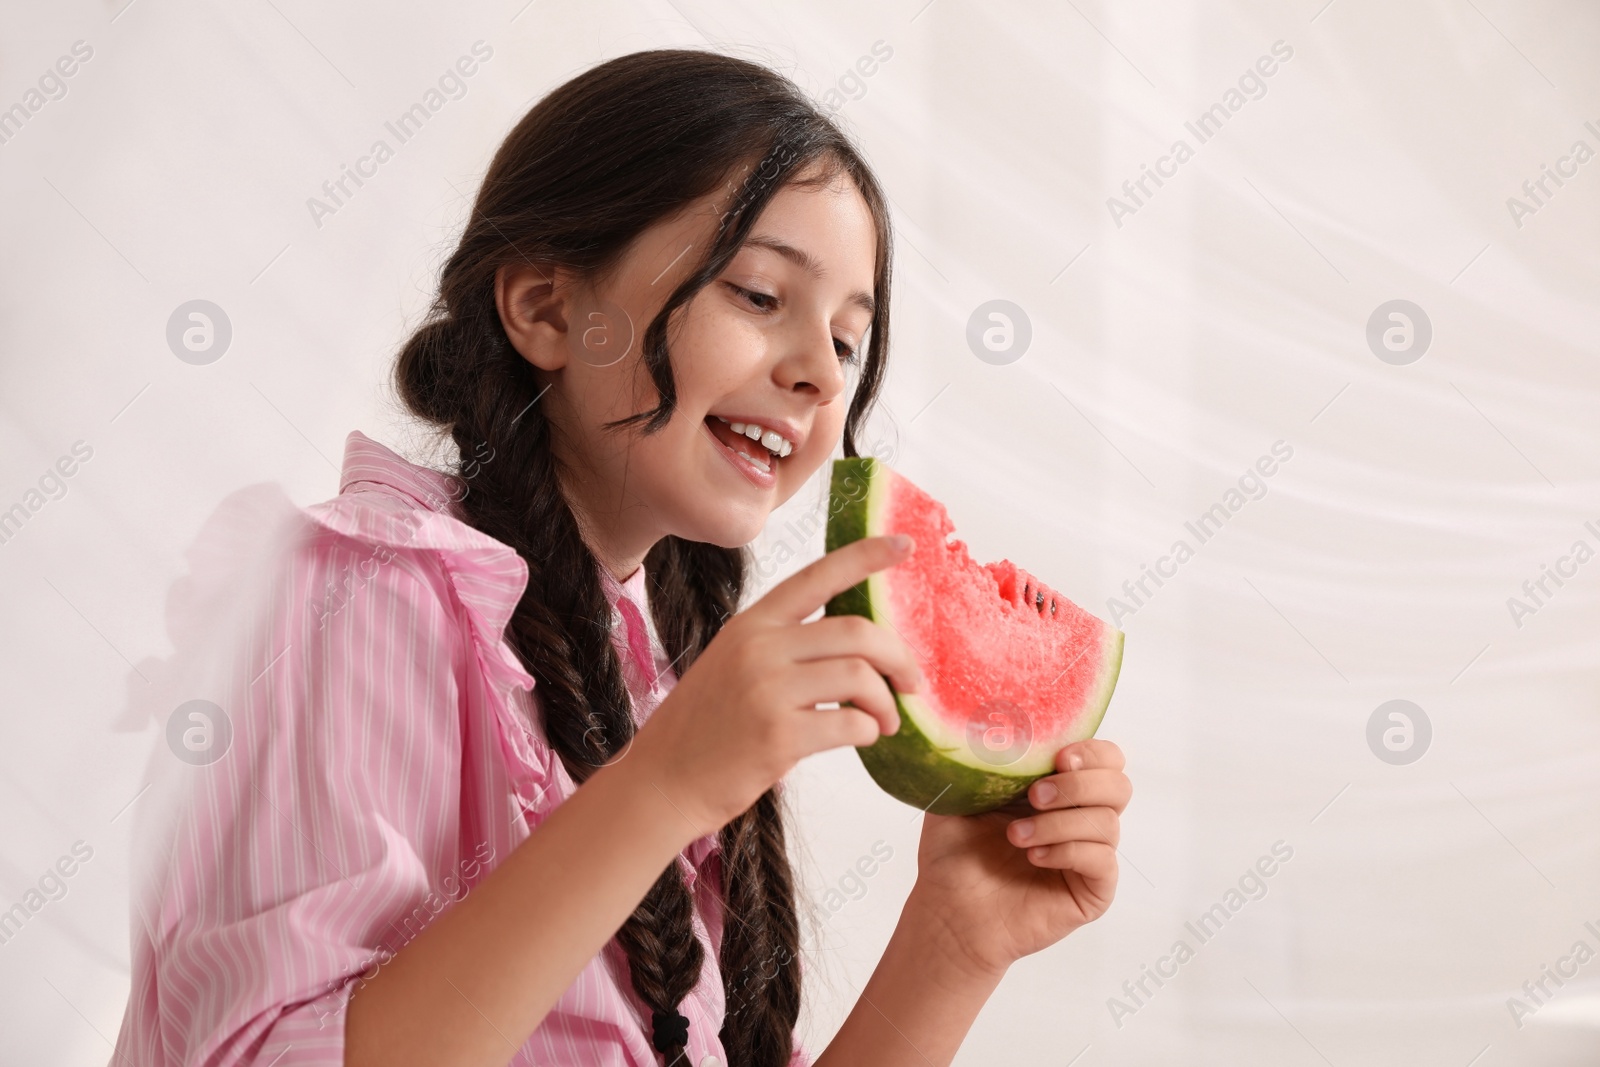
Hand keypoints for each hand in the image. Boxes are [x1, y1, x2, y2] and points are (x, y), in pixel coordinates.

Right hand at [629, 535, 923, 832]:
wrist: (662, 781)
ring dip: (887, 702)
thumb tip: (857, 651)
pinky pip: (850, 723)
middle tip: (911, 683)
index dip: (865, 557)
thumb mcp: (734, 665)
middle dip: (898, 656)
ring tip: (886, 722)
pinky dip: (868, 731)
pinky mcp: (777, 735)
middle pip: (857, 631)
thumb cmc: (705, 728)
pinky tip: (861, 738)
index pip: (818, 575)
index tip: (905, 545)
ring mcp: (766, 690)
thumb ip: (784, 647)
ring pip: (860, 676)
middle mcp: (759, 647)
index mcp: (751, 624)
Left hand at [903, 740, 1130, 977]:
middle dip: (1078, 784)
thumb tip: (996, 716)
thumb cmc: (954, 853)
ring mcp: (1089, 855)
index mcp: (1059, 788)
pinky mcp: (1092, 891)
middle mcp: (1081, 819)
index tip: (1057, 757)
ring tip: (1016, 836)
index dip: (1092, 752)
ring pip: (1108, 823)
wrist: (948, 909)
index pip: (1106, 758)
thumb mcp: (961, 792)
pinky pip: (1103, 861)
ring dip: (1059, 823)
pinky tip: (1034, 857)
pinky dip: (1069, 851)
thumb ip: (984, 755)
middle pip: (1119, 784)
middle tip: (1034, 796)